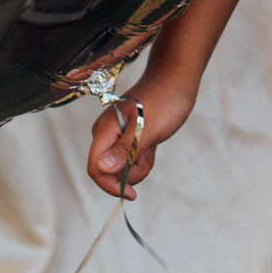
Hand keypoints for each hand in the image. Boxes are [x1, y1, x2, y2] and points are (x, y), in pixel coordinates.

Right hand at [84, 69, 198, 201]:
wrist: (176, 79)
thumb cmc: (165, 100)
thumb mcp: (148, 128)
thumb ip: (125, 149)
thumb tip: (101, 168)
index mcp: (105, 130)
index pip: (95, 168)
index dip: (110, 185)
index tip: (132, 194)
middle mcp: (106, 133)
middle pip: (108, 171)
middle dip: (130, 172)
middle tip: (149, 153)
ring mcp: (116, 135)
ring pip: (121, 167)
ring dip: (139, 164)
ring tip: (152, 143)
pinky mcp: (128, 136)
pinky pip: (130, 158)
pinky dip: (143, 157)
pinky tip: (152, 142)